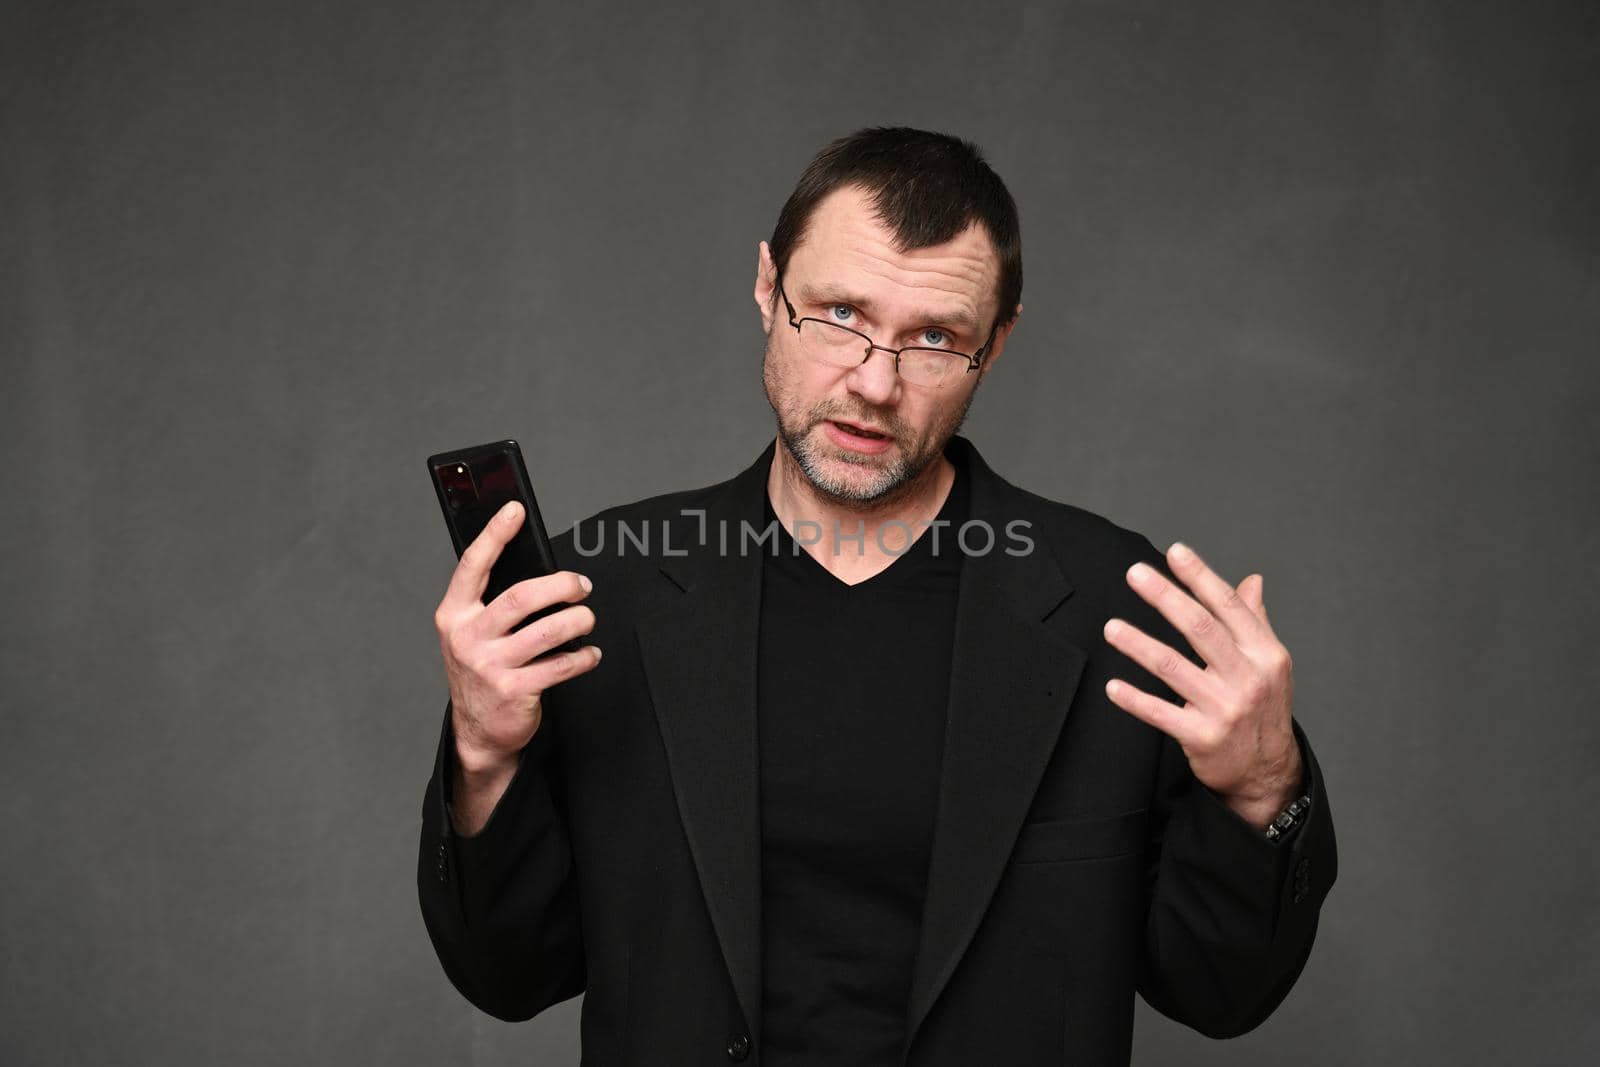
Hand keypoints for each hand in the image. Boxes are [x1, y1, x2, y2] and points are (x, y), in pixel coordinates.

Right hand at [434, 501, 601, 775]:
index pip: (473, 566)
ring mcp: (489, 666)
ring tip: (587, 619)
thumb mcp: (473, 632)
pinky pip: (560, 665)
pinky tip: (590, 653)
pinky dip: (583, 657)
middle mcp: (467, 638)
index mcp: (453, 615)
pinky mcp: (514, 690)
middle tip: (582, 586)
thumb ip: (492, 602)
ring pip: (548, 630)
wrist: (477, 730)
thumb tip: (539, 569)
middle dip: (562, 586)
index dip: (495, 535)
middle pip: (522, 597)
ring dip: (578, 620)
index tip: (515, 509)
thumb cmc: (482, 669)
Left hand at [1101, 542, 1301, 829]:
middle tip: (1135, 574)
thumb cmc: (1263, 708)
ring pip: (1173, 668)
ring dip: (1138, 644)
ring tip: (1111, 628)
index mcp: (1264, 653)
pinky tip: (1113, 686)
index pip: (1229, 606)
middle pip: (1200, 628)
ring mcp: (1224, 709)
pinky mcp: (1202, 738)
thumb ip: (1255, 621)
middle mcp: (1247, 677)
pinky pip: (1160, 714)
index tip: (1175, 552)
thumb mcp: (1269, 664)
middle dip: (1165, 597)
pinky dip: (1134, 699)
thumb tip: (1252, 581)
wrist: (1269, 772)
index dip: (1200, 577)